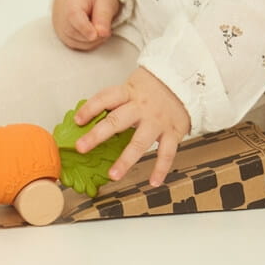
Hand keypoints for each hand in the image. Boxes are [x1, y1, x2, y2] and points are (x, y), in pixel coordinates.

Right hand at [52, 0, 119, 50]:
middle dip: (96, 35)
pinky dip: (90, 43)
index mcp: (71, 1)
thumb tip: (103, 33)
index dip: (85, 28)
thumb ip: (104, 15)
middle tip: (105, 23)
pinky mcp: (65, 38)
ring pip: (80, 44)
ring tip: (99, 25)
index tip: (95, 35)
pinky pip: (80, 47)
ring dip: (95, 40)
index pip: (73, 17)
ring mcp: (61, 30)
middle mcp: (61, 18)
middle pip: (78, 35)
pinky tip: (93, 31)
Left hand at [75, 67, 190, 185]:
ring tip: (113, 175)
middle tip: (81, 148)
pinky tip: (153, 182)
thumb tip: (88, 119)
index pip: (106, 98)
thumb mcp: (132, 86)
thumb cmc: (153, 88)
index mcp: (129, 92)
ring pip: (140, 142)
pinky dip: (161, 169)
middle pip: (117, 121)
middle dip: (97, 135)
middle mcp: (142, 107)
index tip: (77, 121)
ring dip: (126, 160)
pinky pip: (167, 153)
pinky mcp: (173, 132)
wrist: (186, 83)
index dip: (90, 108)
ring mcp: (158, 121)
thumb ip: (115, 102)